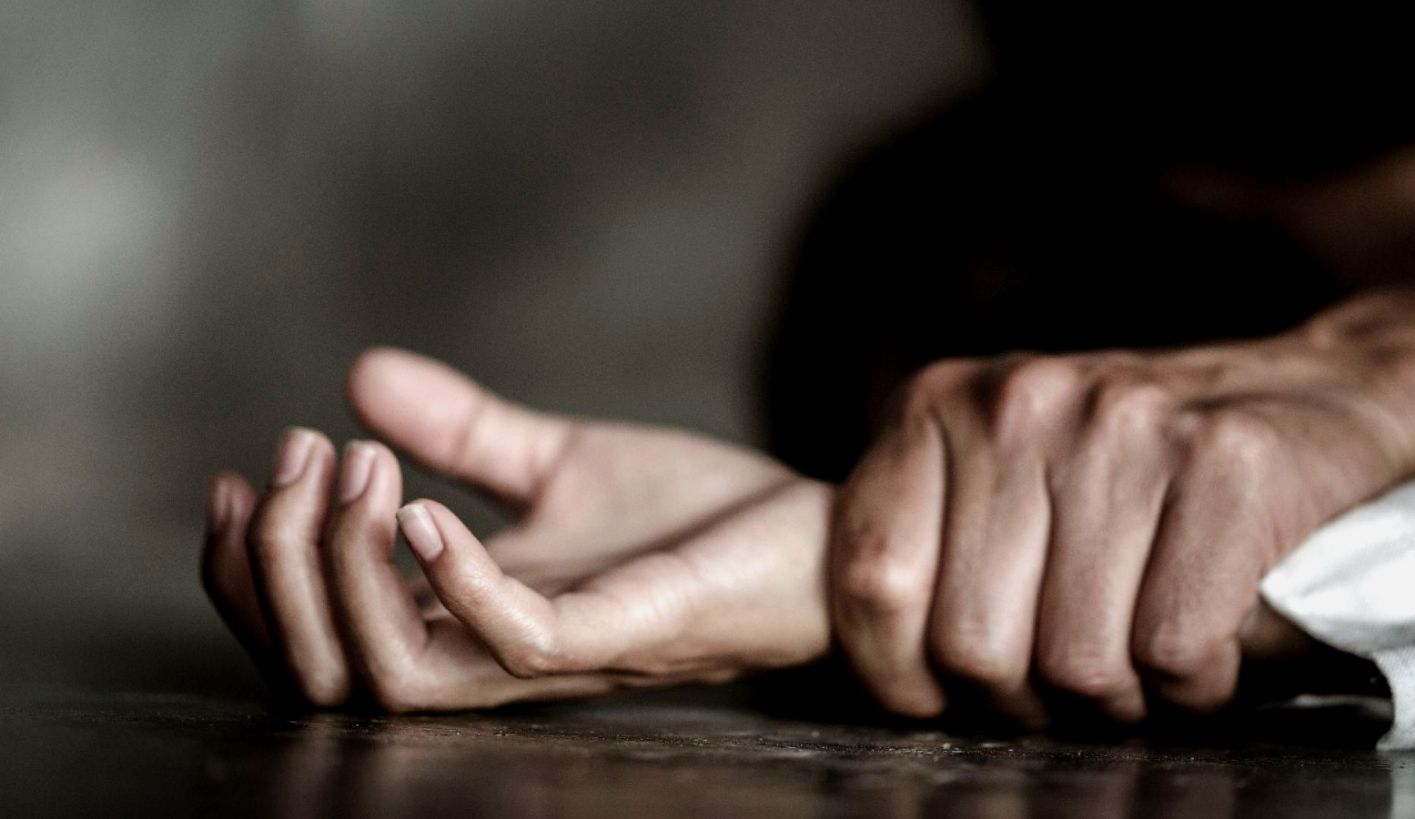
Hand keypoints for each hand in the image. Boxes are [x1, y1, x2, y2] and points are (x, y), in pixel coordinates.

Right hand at [201, 348, 830, 710]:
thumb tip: (361, 375)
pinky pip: (516, 643)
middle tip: (290, 458)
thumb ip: (466, 432)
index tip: (240, 477)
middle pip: (326, 674)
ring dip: (345, 570)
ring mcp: (557, 650)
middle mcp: (493, 654)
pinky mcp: (623, 630)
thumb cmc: (694, 519)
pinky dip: (458, 581)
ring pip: (396, 676)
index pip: (317, 640)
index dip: (252, 576)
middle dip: (274, 570)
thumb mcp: (560, 461)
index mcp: (468, 619)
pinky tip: (423, 504)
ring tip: (352, 467)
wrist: (816, 538)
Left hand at [829, 295, 1414, 724]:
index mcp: (936, 403)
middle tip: (1062, 682)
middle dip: (1021, 697)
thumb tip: (877, 658)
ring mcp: (1123, 425)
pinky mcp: (1227, 463)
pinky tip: (1201, 641)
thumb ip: (924, 538)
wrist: (1303, 393)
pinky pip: (1175, 649)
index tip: (936, 694)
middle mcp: (1019, 402)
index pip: (870, 579)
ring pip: (1078, 661)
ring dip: (1114, 698)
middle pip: (973, 644)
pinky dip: (1193, 683)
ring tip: (1135, 657)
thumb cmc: (1122, 465)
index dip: (898, 672)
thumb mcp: (992, 473)